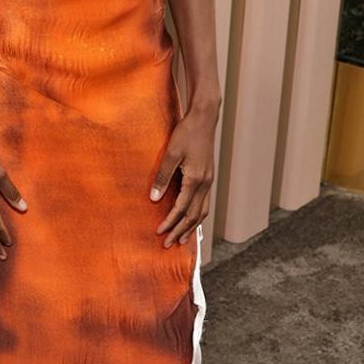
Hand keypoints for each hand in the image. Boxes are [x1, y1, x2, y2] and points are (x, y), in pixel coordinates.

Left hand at [149, 107, 218, 247]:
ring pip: (202, 211)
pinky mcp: (208, 177)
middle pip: (193, 215)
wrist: (204, 119)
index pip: (181, 208)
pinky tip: (190, 219)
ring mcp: (209, 181)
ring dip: (191, 227)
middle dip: (180, 231)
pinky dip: (197, 215)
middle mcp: (205, 183)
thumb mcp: (171, 153)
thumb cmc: (186, 133)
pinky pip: (204, 203)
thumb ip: (162, 176)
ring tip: (182, 239)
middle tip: (168, 244)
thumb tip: (153, 198)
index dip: (170, 222)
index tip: (159, 232)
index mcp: (196, 179)